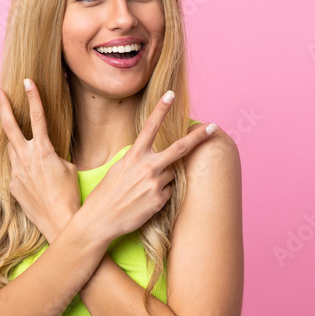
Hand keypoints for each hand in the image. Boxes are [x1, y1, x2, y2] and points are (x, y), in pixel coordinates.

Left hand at [0, 78, 80, 243]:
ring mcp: (16, 172)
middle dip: (3, 107)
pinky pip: (14, 169)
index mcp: (44, 150)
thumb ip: (54, 155)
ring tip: (20, 139)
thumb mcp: (69, 168)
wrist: (59, 221)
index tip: (27, 81)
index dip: (33, 97)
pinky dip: (21, 167)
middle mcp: (26, 158)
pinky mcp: (13, 185)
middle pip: (10, 127)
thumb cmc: (70, 194)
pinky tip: (33, 178)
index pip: (38, 117)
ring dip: (14, 140)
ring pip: (11, 148)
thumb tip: (46, 154)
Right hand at [81, 91, 214, 242]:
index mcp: (134, 156)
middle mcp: (147, 167)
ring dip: (162, 179)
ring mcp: (155, 184)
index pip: (150, 127)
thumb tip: (153, 158)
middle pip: (180, 149)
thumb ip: (137, 160)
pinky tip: (143, 202)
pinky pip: (167, 192)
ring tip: (141, 190)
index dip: (161, 109)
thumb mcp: (117, 170)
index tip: (171, 94)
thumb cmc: (105, 195)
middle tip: (214, 127)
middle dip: (198, 137)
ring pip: (171, 174)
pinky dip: (159, 196)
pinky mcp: (159, 201)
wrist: (100, 220)